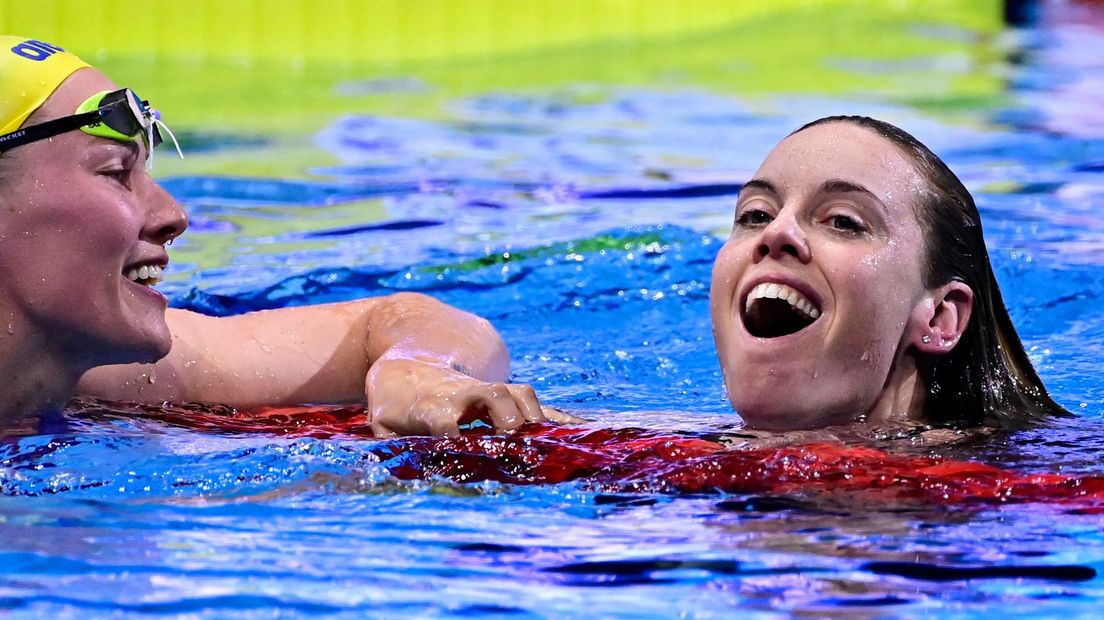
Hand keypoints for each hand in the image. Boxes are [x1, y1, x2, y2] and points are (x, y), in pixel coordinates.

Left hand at [365, 356, 577, 436]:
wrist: (410, 365)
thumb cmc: (394, 405)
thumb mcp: (381, 426)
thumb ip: (387, 448)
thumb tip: (385, 478)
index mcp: (431, 405)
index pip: (443, 417)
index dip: (453, 430)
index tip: (461, 448)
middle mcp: (465, 394)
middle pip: (493, 395)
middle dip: (508, 416)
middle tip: (516, 443)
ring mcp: (489, 392)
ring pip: (520, 393)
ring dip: (536, 418)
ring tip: (549, 447)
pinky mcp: (506, 398)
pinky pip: (538, 405)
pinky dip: (560, 420)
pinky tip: (585, 434)